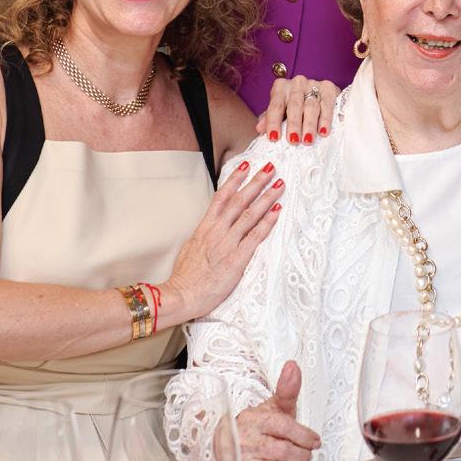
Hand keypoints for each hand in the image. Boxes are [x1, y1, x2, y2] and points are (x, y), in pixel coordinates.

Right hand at [160, 161, 280, 323]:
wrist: (181, 295)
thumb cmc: (185, 275)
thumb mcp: (191, 247)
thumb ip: (204, 233)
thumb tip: (212, 225)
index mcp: (205, 227)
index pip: (222, 197)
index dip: (235, 180)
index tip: (246, 165)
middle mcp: (218, 231)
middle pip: (240, 200)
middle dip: (256, 182)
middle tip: (271, 168)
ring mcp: (228, 243)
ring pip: (250, 214)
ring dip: (267, 198)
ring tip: (279, 184)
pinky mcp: (238, 259)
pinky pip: (256, 236)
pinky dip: (268, 222)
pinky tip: (277, 211)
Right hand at [236, 361, 321, 460]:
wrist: (227, 442)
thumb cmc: (256, 425)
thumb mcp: (273, 406)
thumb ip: (287, 389)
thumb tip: (293, 366)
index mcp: (257, 419)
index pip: (286, 427)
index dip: (305, 436)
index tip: (315, 441)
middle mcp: (248, 439)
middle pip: (284, 451)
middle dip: (302, 454)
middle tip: (307, 454)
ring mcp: (243, 460)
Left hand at [257, 76, 338, 145]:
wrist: (317, 93)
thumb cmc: (294, 106)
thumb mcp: (281, 111)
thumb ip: (270, 119)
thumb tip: (260, 129)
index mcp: (281, 87)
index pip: (276, 105)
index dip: (274, 122)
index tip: (274, 138)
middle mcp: (297, 83)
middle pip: (294, 105)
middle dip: (294, 124)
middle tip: (293, 141)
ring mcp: (314, 84)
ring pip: (311, 106)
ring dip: (309, 125)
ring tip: (308, 140)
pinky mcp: (329, 88)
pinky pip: (327, 105)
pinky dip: (325, 119)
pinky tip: (323, 131)